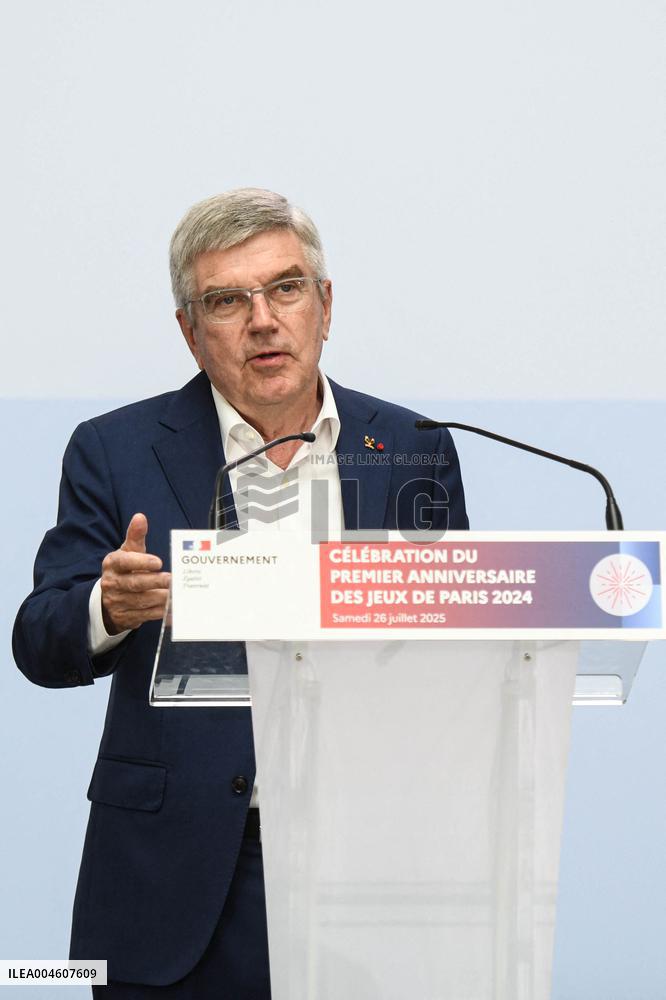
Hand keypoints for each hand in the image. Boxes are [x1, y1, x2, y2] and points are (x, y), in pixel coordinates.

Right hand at [100, 513, 170, 634]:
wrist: (108, 600)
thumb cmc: (124, 570)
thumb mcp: (127, 552)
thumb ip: (135, 536)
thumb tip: (140, 517)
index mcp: (112, 564)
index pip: (124, 562)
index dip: (140, 562)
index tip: (158, 562)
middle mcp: (112, 583)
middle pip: (134, 584)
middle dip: (155, 582)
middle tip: (172, 579)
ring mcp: (118, 602)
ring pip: (142, 601)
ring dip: (160, 598)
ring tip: (176, 593)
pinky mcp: (126, 617)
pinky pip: (146, 615)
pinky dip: (161, 612)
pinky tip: (174, 608)